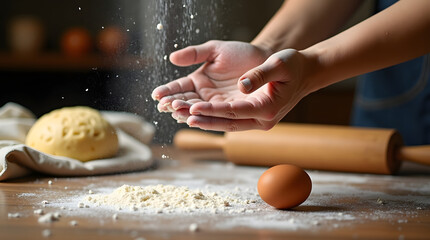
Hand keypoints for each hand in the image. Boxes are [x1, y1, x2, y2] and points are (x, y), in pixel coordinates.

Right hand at [152, 40, 270, 125]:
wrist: (265, 61)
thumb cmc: (240, 54)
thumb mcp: (216, 50)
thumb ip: (195, 54)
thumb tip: (172, 58)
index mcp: (198, 80)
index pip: (179, 87)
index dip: (167, 91)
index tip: (157, 95)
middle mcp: (204, 95)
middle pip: (185, 102)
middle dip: (174, 104)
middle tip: (165, 105)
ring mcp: (216, 105)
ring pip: (197, 111)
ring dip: (185, 113)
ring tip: (176, 112)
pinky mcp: (229, 111)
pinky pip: (215, 117)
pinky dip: (204, 119)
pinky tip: (193, 120)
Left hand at [152, 41, 312, 131]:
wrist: (305, 73)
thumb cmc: (293, 66)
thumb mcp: (279, 64)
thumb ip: (260, 75)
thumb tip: (242, 86)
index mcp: (268, 107)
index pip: (235, 112)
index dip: (213, 111)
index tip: (194, 109)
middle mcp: (263, 119)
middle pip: (228, 123)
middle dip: (204, 120)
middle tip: (182, 117)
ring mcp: (259, 121)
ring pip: (228, 124)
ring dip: (206, 121)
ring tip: (183, 117)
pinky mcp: (254, 117)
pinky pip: (231, 120)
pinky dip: (214, 118)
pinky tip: (199, 114)